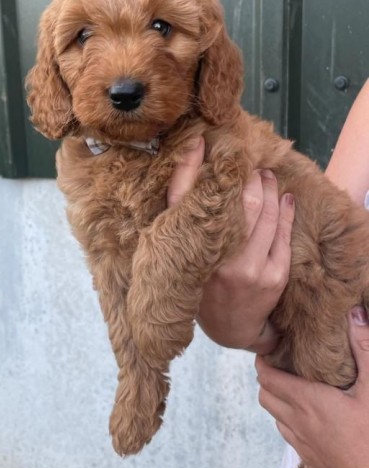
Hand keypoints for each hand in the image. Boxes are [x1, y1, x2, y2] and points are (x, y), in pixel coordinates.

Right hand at [168, 138, 294, 353]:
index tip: (201, 141)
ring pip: (264, 213)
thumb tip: (189, 162)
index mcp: (187, 251)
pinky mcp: (272, 276)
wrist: (230, 327)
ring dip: (269, 189)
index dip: (191, 165)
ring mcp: (247, 268)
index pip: (183, 197)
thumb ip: (180, 212)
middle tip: (249, 165)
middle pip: (236, 200)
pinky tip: (285, 199)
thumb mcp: (180, 251)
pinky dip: (286, 211)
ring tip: (267, 177)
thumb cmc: (202, 282)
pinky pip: (282, 234)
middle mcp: (216, 259)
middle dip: (246, 176)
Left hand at [256, 306, 368, 467]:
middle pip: (265, 395)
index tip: (270, 347)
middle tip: (282, 364)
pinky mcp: (311, 464)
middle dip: (267, 378)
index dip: (263, 360)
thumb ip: (364, 349)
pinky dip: (290, 421)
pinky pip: (289, 436)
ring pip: (275, 417)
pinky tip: (311, 418)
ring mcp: (302, 446)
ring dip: (278, 401)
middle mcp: (297, 423)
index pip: (267, 377)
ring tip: (296, 387)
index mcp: (308, 402)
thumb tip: (355, 313)